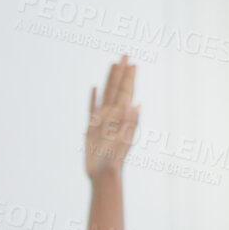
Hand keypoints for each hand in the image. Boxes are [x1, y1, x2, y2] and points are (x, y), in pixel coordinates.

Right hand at [84, 55, 139, 181]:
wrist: (104, 174)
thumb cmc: (115, 160)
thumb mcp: (123, 141)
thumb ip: (130, 123)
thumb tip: (137, 105)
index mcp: (121, 117)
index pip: (126, 92)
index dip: (129, 77)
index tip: (132, 63)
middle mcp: (113, 115)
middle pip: (116, 88)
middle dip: (121, 72)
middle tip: (125, 55)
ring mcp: (102, 120)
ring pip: (106, 94)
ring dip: (109, 79)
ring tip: (112, 65)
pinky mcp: (91, 127)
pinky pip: (91, 107)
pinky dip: (93, 97)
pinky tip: (94, 88)